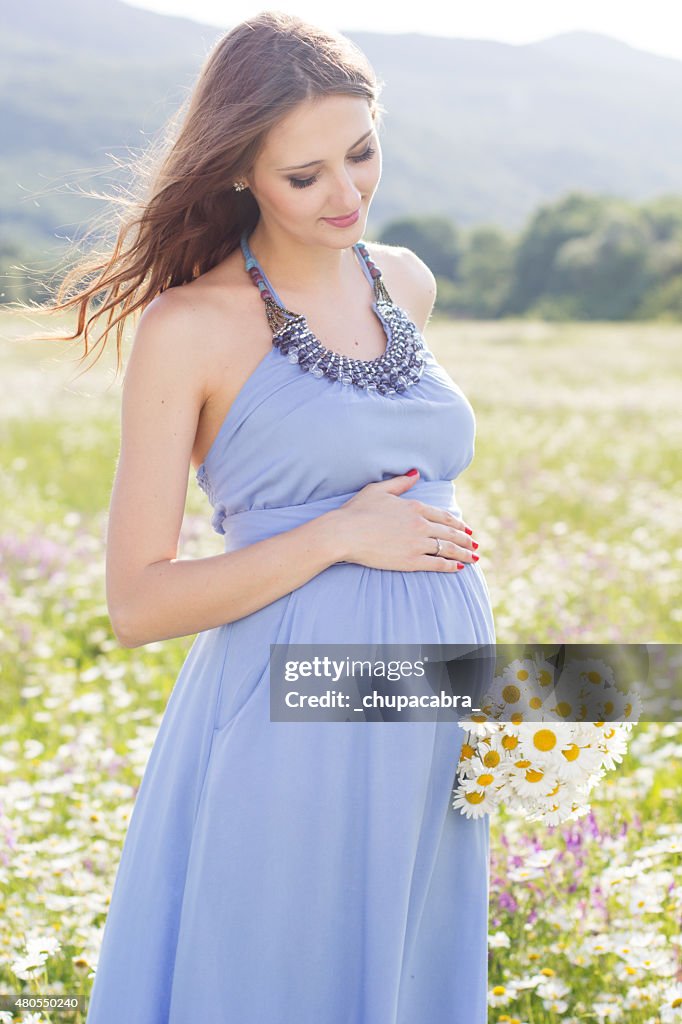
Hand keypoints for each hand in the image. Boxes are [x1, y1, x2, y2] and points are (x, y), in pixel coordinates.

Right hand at [330, 470, 478, 571]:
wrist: (345, 533)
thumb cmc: (357, 511)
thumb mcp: (378, 490)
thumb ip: (400, 483)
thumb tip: (416, 473)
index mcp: (414, 507)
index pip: (443, 516)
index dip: (457, 523)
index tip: (465, 529)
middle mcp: (420, 525)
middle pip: (450, 532)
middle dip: (465, 539)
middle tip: (475, 544)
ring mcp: (417, 543)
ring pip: (448, 548)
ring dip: (464, 553)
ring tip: (474, 557)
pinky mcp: (411, 560)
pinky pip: (437, 563)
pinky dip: (450, 566)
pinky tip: (459, 568)